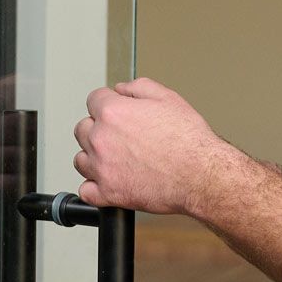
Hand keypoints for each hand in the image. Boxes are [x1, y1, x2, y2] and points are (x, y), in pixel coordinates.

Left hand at [72, 77, 227, 214]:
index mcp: (112, 112)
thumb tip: (121, 89)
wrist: (200, 174)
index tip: (116, 111)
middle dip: (98, 129)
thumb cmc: (188, 139)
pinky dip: (95, 187)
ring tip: (116, 159)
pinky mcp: (108, 193)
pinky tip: (109, 181)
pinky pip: (86, 191)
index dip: (108, 103)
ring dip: (94, 157)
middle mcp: (101, 139)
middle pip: (82, 129)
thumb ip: (137, 87)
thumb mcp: (168, 97)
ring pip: (81, 159)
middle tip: (120, 136)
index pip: (93, 100)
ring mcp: (102, 168)